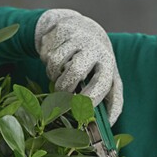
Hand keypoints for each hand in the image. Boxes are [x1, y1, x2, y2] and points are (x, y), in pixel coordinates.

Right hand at [34, 9, 121, 124]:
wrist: (82, 28)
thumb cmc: (96, 63)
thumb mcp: (108, 78)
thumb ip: (111, 102)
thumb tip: (109, 127)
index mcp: (109, 63)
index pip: (102, 85)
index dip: (89, 100)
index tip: (78, 109)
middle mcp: (95, 48)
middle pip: (74, 72)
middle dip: (64, 87)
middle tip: (62, 91)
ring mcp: (78, 37)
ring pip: (55, 63)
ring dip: (53, 74)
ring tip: (59, 73)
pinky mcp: (61, 29)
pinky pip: (46, 52)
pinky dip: (45, 59)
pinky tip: (54, 56)